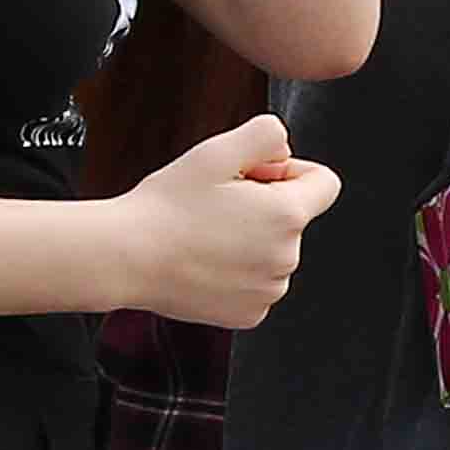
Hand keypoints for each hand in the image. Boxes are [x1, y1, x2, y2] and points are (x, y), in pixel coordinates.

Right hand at [121, 112, 337, 329]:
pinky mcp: (249, 314)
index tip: (255, 175)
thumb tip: (283, 148)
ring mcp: (269, 290)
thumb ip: (265, 135)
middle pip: (293, 218)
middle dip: (262, 205)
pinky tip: (203, 261)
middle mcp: (287, 257)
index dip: (289, 170)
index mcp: (288, 216)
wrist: (124, 257)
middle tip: (215, 205)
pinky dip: (235, 272)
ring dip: (248, 239)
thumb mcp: (215, 152)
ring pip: (272, 251)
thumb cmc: (164, 208)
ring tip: (203, 233)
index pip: (325, 182)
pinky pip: (255, 283)